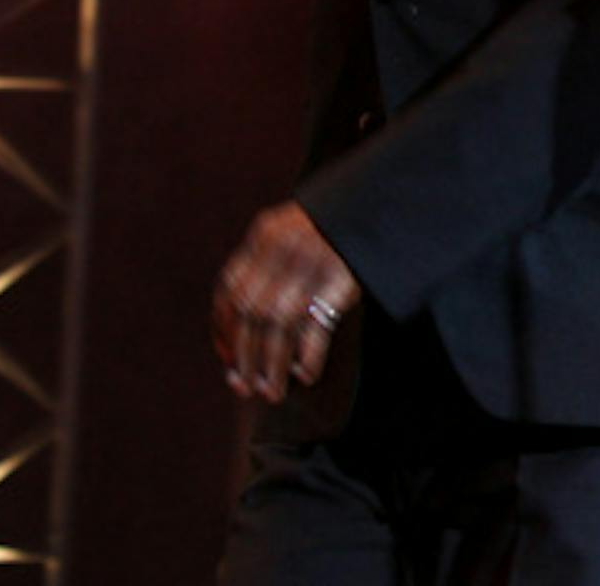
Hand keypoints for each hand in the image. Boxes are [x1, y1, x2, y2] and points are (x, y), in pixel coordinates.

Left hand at [211, 201, 359, 402]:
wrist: (376, 206)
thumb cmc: (331, 230)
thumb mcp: (291, 231)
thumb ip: (264, 266)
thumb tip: (234, 331)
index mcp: (266, 233)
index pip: (231, 288)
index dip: (223, 327)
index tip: (225, 357)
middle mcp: (284, 246)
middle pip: (252, 311)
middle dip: (244, 356)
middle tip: (243, 388)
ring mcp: (314, 260)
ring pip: (281, 323)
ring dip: (273, 365)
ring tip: (272, 394)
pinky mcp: (343, 277)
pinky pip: (318, 324)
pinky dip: (309, 355)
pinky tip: (305, 376)